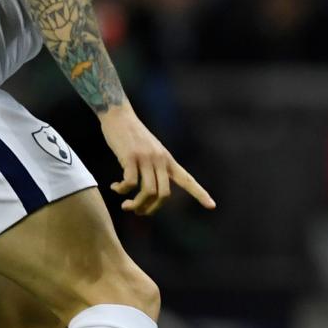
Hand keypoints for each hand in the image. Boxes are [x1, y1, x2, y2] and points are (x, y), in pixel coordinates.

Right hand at [99, 107, 215, 214]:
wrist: (119, 115)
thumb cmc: (133, 137)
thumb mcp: (151, 151)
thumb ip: (155, 168)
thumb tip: (151, 192)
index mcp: (168, 160)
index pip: (188, 179)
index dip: (200, 194)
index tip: (212, 206)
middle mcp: (160, 160)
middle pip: (164, 195)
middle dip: (151, 209)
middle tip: (138, 212)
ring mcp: (146, 158)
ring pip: (148, 192)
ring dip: (136, 205)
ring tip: (125, 205)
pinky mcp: (130, 156)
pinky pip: (130, 182)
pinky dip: (122, 190)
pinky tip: (114, 187)